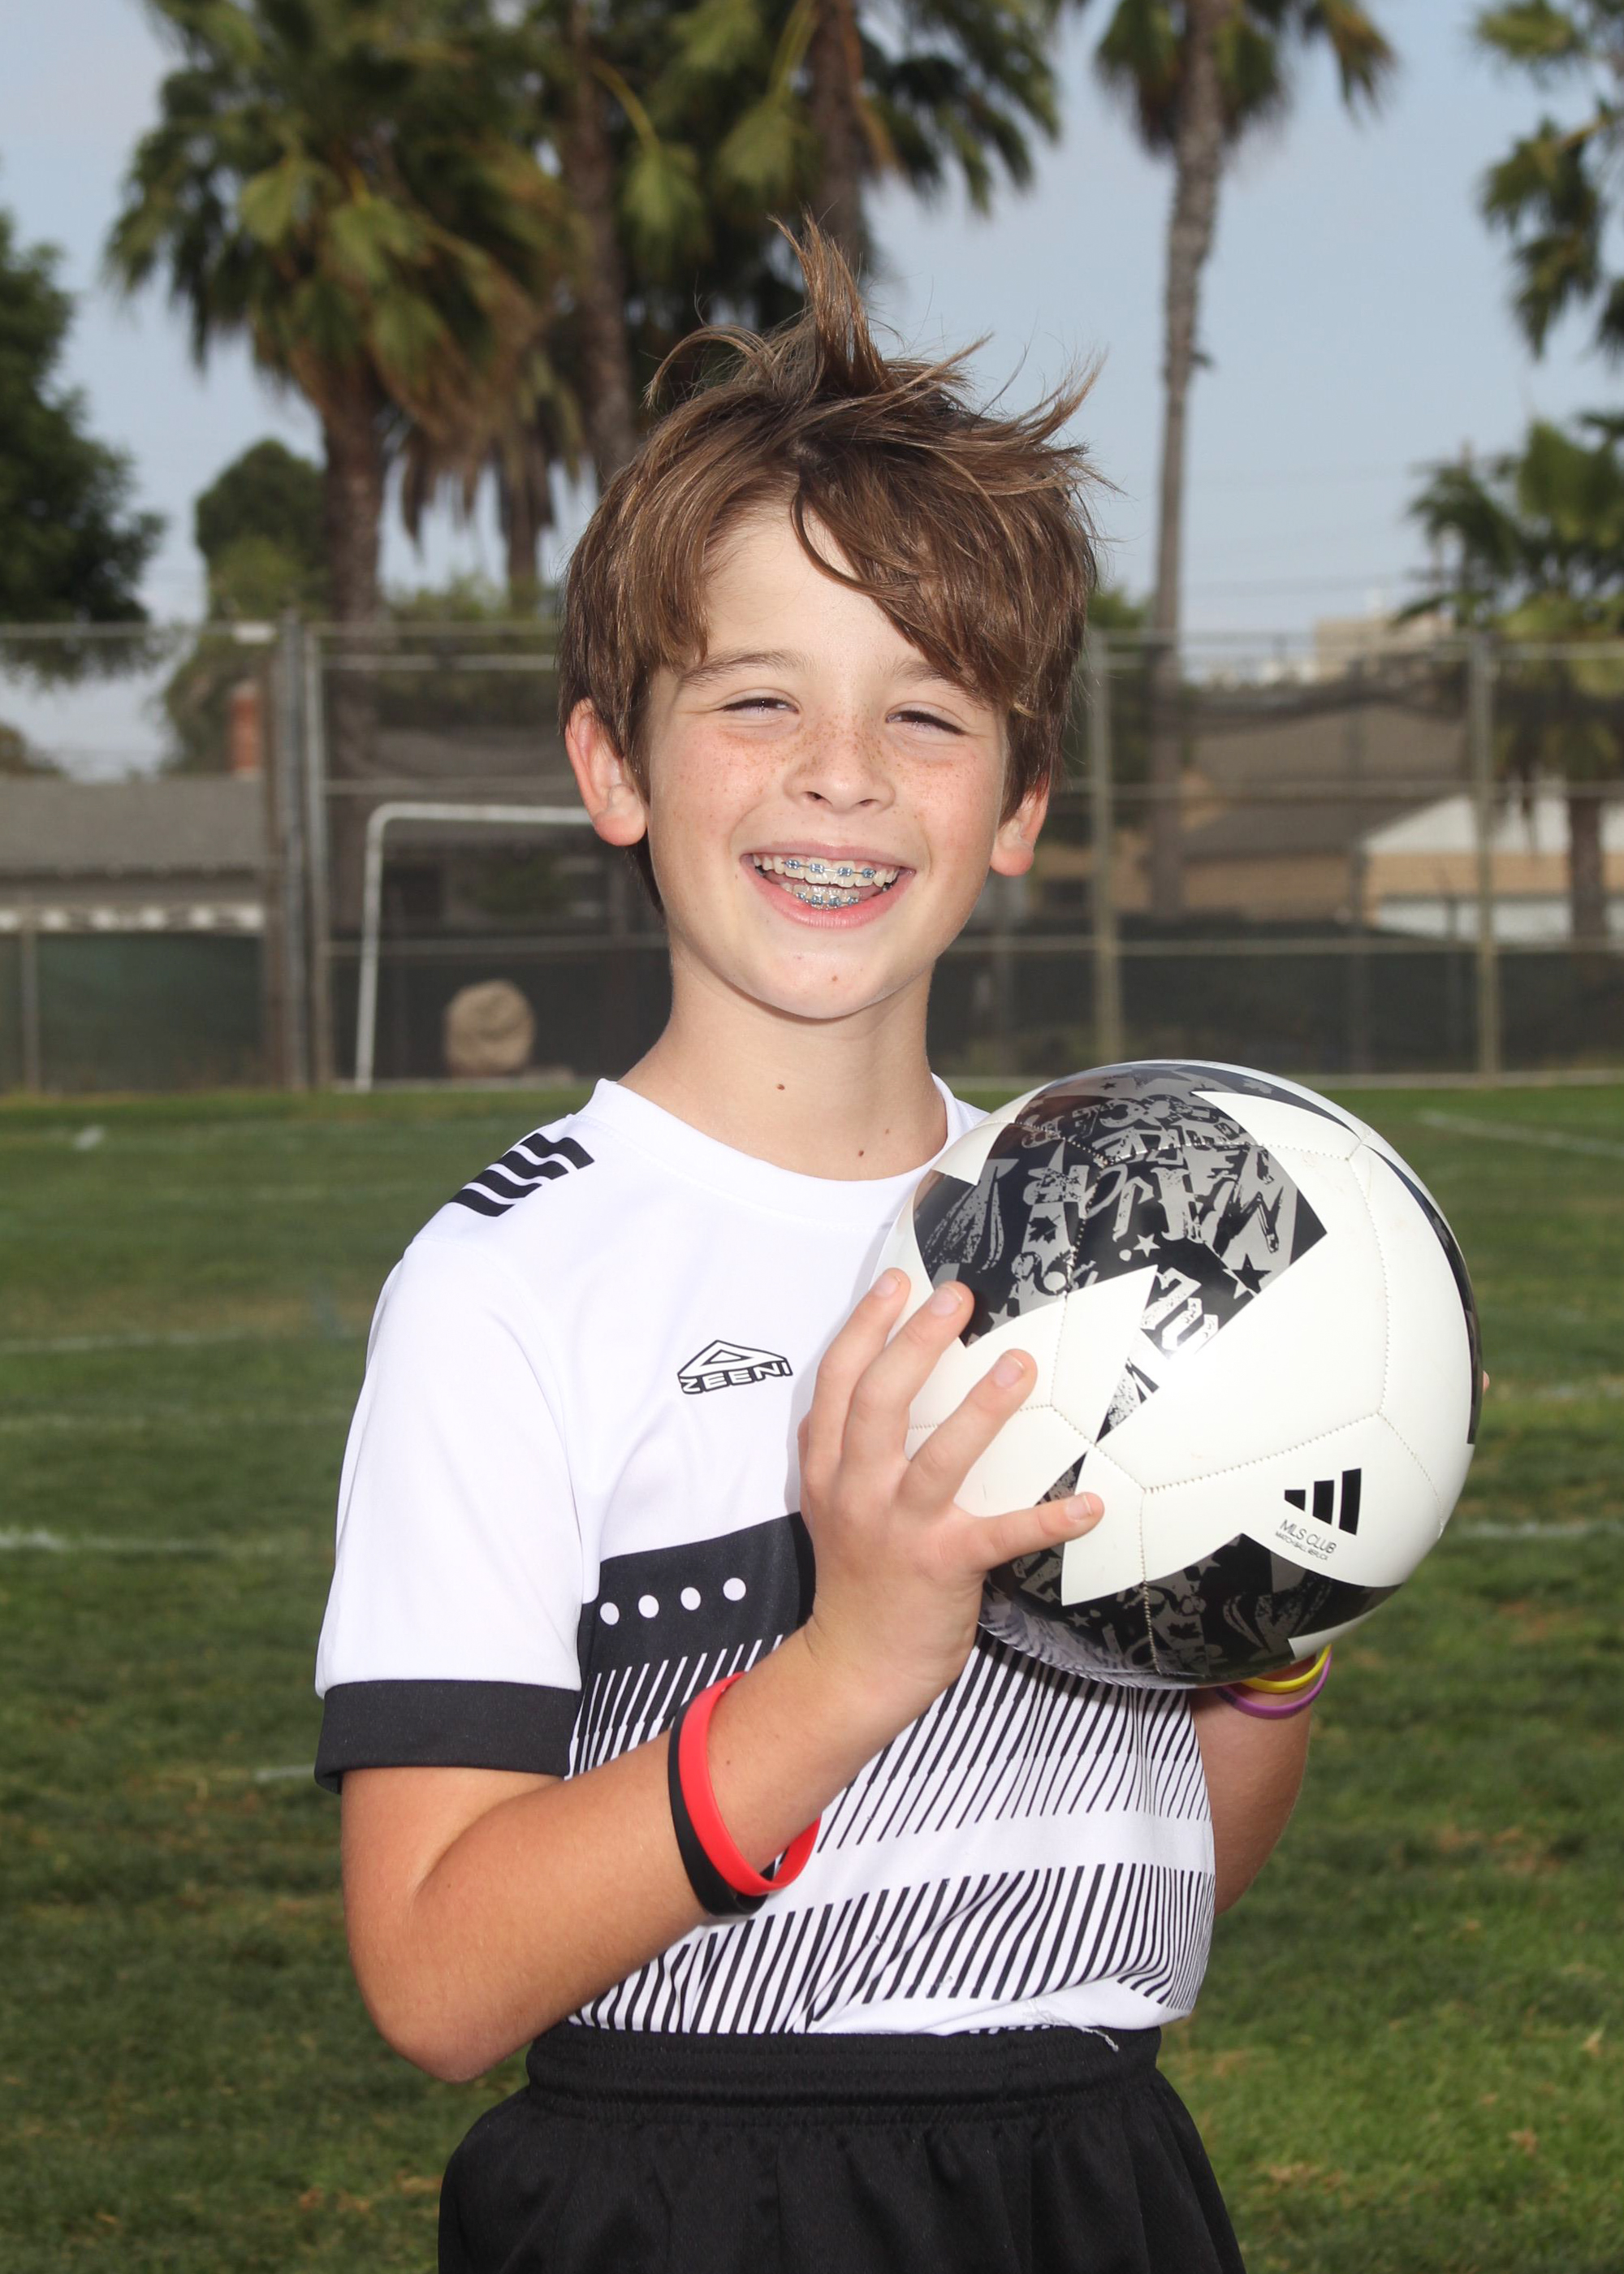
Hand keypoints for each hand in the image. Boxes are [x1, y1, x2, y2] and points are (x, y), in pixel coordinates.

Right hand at [796, 1269, 1103, 1737]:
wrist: (856, 1664)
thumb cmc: (859, 1574)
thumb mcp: (832, 1502)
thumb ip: (848, 1447)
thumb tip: (892, 1376)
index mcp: (830, 1469)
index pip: (837, 1382)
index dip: (865, 1326)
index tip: (899, 1281)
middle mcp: (857, 1492)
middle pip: (879, 1402)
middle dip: (916, 1343)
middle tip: (959, 1297)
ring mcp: (897, 1530)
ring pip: (938, 1459)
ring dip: (982, 1410)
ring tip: (1020, 1364)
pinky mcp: (942, 1567)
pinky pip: (1001, 1536)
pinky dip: (1047, 1519)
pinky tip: (1089, 1503)